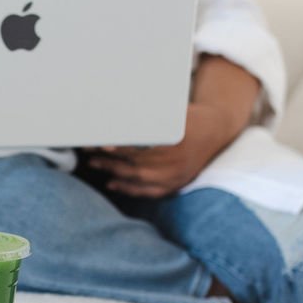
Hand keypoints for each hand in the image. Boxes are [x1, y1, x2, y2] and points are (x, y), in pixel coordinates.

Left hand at [84, 103, 238, 198]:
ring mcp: (175, 176)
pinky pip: (147, 191)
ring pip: (136, 177)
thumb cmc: (188, 117)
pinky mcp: (175, 184)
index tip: (98, 142)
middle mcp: (174, 160)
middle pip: (131, 162)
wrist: (215, 131)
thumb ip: (149, 116)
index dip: (115, 145)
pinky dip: (128, 188)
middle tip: (87, 149)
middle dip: (106, 156)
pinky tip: (112, 183)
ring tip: (93, 163)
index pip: (136, 145)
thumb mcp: (172, 111)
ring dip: (111, 171)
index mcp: (173, 139)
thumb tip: (116, 113)